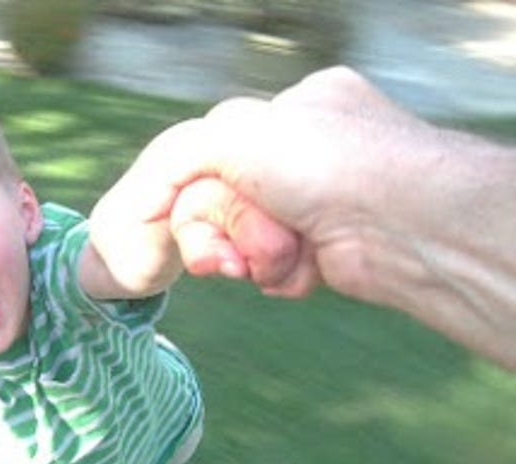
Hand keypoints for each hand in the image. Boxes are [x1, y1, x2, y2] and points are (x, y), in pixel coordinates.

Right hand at [116, 66, 434, 301]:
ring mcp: (316, 205)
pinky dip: (278, 273)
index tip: (154, 225)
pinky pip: (271, 268)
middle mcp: (303, 154)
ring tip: (283, 253)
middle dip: (217, 229)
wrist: (401, 226)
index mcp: (288, 111)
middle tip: (230, 252)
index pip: (204, 152)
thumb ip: (173, 156)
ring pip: (239, 239)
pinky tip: (305, 267)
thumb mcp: (231, 135)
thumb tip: (141, 202)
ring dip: (250, 252)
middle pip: (214, 202)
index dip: (183, 192)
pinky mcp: (325, 252)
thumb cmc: (323, 165)